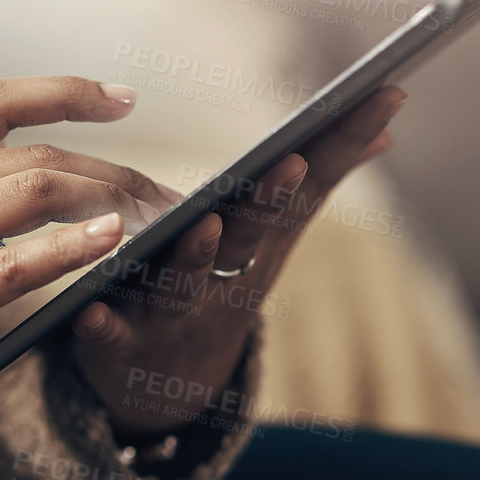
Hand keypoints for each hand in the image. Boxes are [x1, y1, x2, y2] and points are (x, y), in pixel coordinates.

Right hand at [0, 76, 178, 479]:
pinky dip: (75, 248)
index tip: (123, 96)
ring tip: (157, 217)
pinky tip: (114, 241)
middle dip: (114, 169)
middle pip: (34, 154)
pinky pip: (18, 265)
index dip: (64, 93)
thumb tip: (17, 201)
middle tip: (165, 192)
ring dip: (109, 200)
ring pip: (35, 194)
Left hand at [68, 85, 406, 437]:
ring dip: (196, 255)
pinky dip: (103, 327)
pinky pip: (113, 336)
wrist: (169, 384)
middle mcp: (226, 278)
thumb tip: (389, 121)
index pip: (308, 186)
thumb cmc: (225, 285)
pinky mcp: (124, 346)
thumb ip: (321, 179)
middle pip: (251, 234)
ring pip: (186, 282)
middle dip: (273, 199)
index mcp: (261, 244)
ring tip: (205, 223)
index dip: (343, 143)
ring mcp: (176, 314)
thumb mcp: (276, 237)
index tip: (384, 94)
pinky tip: (89, 310)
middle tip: (293, 159)